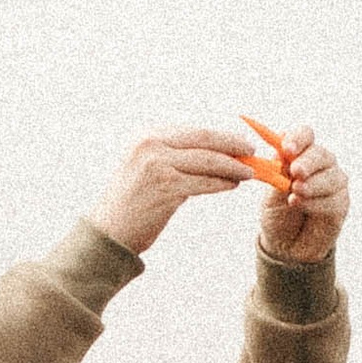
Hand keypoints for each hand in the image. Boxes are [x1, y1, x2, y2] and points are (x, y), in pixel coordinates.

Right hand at [88, 130, 262, 256]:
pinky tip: (233, 185)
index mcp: (147, 138)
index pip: (194, 132)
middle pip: (204, 140)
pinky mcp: (166, 187)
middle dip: (232, 145)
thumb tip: (211, 156)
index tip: (240, 142)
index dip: (221, 137)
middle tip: (252, 151)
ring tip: (249, 172)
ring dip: (233, 167)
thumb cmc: (131, 203)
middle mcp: (151, 146)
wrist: (109, 230)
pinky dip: (222, 183)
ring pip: (208, 161)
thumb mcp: (146, 169)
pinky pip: (204, 183)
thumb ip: (173, 158)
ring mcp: (158, 165)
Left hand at [252, 129, 348, 262]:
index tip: (287, 150)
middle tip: (295, 172)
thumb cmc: (277, 213)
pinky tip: (301, 206)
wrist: (284, 245)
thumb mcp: (271, 190)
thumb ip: (279, 170)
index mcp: (300, 154)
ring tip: (295, 193)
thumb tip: (282, 149)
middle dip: (308, 162)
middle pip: (321, 154)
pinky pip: (334, 199)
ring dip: (313, 185)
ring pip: (332, 177)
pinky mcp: (341, 204)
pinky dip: (317, 202)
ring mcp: (333, 183)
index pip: (305, 135)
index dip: (299, 138)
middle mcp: (319, 165)